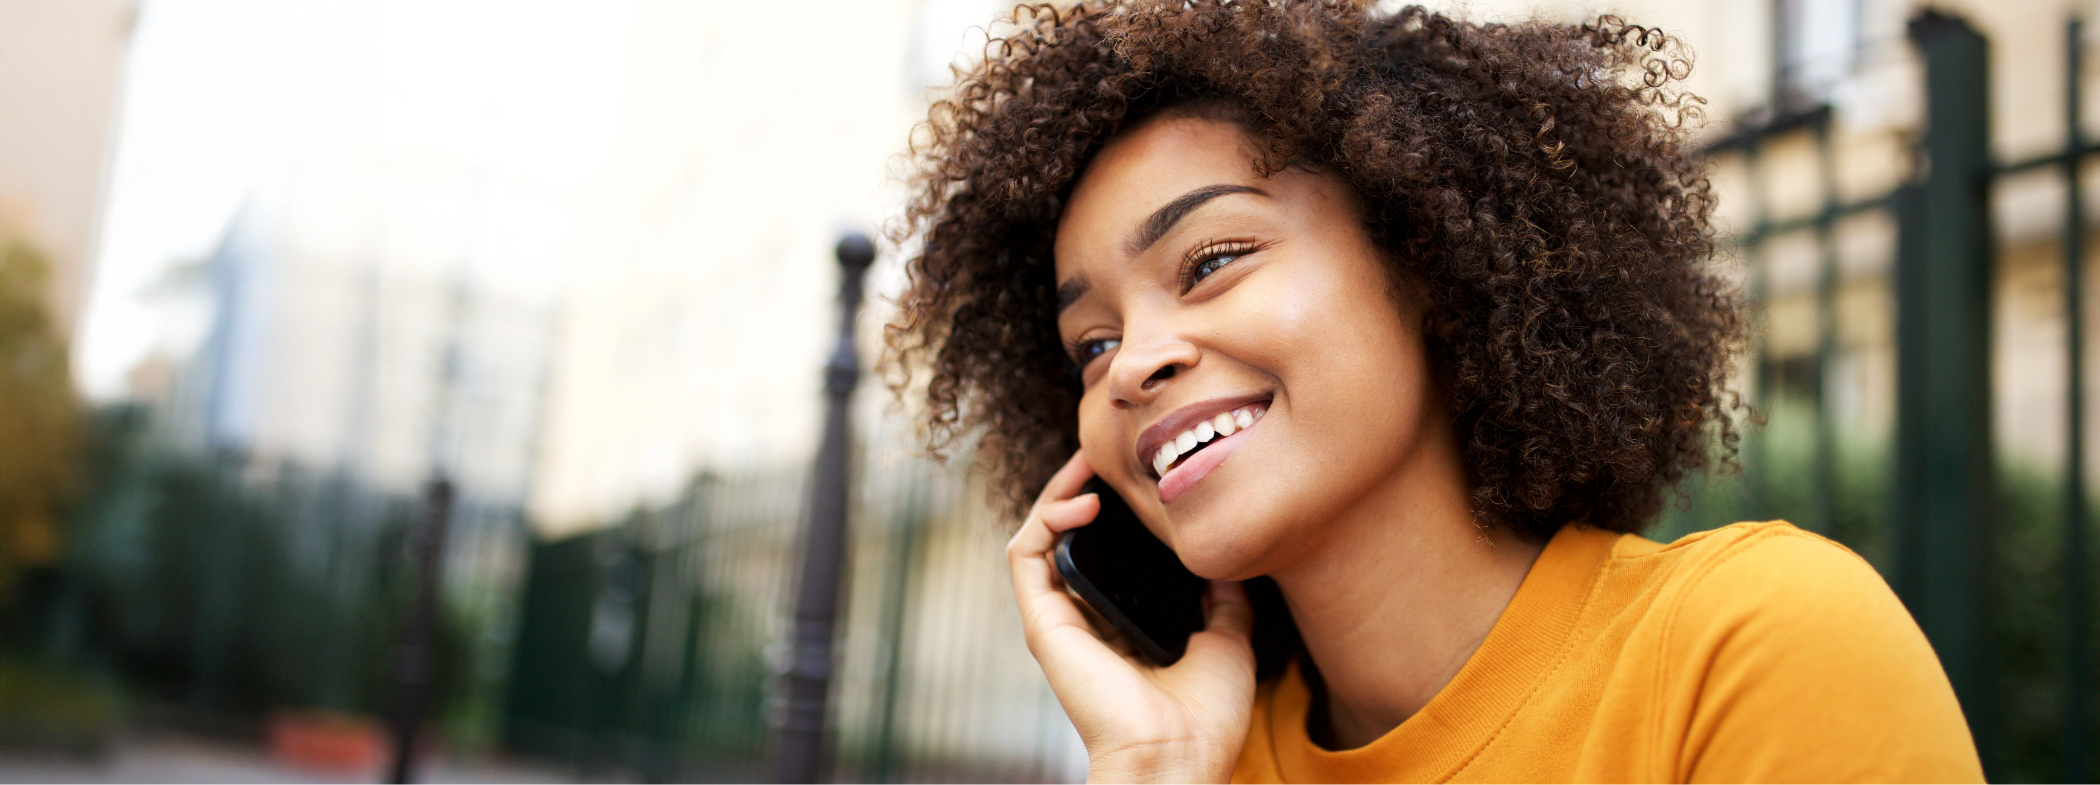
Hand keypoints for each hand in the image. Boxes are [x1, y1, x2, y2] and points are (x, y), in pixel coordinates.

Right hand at [1007, 450, 1257, 782]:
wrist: (1178, 757)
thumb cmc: (1203, 717)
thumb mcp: (1229, 639)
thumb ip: (1225, 597)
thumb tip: (1233, 559)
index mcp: (1120, 622)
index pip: (1106, 552)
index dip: (1117, 509)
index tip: (1144, 476)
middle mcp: (1083, 618)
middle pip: (1069, 537)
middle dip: (1084, 487)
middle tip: (1114, 453)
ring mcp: (1059, 619)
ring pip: (1040, 536)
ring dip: (1059, 491)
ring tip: (1091, 463)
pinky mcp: (1042, 622)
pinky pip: (1024, 555)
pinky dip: (1046, 517)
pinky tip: (1084, 499)